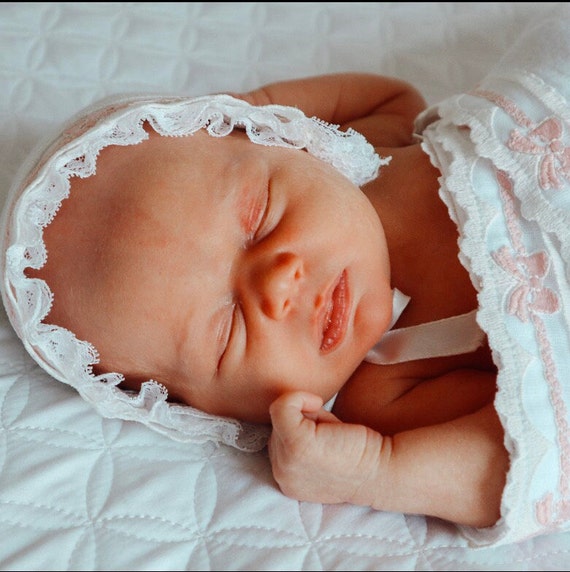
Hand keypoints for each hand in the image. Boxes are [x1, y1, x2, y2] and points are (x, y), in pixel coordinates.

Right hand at [268, 391, 387, 506]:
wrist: (383, 471)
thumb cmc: (359, 455)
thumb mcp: (320, 449)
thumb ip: (300, 437)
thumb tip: (288, 407)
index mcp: (286, 479)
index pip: (280, 439)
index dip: (302, 428)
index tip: (326, 435)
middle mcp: (281, 475)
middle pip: (279, 425)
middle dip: (304, 420)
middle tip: (331, 434)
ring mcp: (286, 461)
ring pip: (281, 415)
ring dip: (306, 413)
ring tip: (328, 429)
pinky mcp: (296, 444)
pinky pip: (281, 405)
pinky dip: (299, 397)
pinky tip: (319, 404)